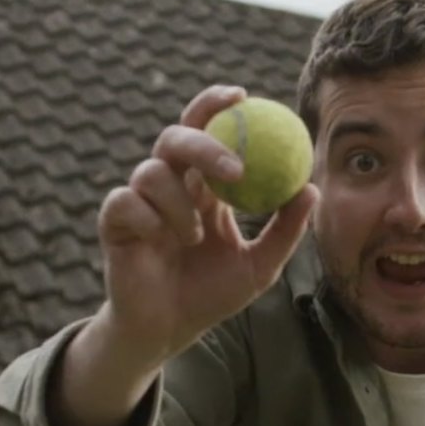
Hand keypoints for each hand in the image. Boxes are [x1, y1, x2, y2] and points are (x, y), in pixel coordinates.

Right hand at [95, 83, 318, 363]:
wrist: (170, 330)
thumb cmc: (212, 294)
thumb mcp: (259, 265)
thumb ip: (284, 229)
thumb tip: (311, 188)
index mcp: (201, 185)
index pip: (206, 128)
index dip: (216, 104)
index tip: (242, 95)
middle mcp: (168, 184)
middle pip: (176, 137)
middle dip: (204, 143)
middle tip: (235, 169)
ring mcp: (139, 201)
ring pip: (151, 172)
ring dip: (179, 204)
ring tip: (192, 238)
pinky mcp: (113, 222)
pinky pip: (125, 201)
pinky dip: (148, 218)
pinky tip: (161, 241)